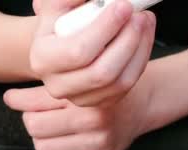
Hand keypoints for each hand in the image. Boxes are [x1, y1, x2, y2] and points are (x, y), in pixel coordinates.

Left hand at [3, 78, 152, 149]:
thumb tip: (9, 99)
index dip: (19, 101)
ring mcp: (101, 144)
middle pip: (34, 127)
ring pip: (43, 149)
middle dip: (33, 120)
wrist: (141, 103)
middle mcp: (96, 122)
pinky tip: (59, 147)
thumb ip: (41, 91)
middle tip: (43, 114)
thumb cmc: (102, 90)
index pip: (32, 105)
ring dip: (41, 140)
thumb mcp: (75, 83)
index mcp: (86, 97)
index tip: (19, 99)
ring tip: (53, 130)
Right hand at [30, 0, 155, 107]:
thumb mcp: (58, 8)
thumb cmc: (61, 25)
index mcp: (43, 59)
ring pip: (120, 81)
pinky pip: (129, 83)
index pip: (79, 51)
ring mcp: (82, 98)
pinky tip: (144, 37)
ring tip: (145, 22)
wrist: (63, 50)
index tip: (124, 6)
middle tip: (140, 16)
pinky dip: (142, 59)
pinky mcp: (103, 102)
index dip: (105, 28)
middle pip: (102, 72)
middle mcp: (59, 85)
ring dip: (139, 49)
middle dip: (127, 40)